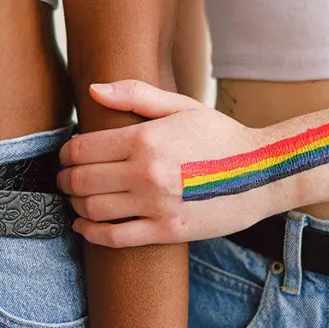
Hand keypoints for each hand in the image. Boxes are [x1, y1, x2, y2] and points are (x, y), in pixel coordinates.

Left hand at [58, 80, 286, 247]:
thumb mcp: (182, 105)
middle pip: (81, 180)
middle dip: (65, 179)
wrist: (263, 173)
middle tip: (64, 178)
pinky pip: (114, 238)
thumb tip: (93, 89)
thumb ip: (135, 95)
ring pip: (92, 210)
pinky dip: (90, 233)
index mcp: (145, 139)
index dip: (64, 153)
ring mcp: (156, 205)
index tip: (65, 155)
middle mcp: (146, 173)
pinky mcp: (166, 231)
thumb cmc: (221, 135)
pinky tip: (83, 226)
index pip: (81, 148)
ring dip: (74, 205)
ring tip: (76, 199)